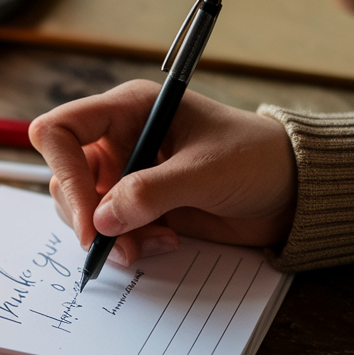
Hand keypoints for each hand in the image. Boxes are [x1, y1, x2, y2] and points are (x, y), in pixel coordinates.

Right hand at [29, 80, 297, 265]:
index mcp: (130, 109)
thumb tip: (102, 220)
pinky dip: (129, 243)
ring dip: (110, 234)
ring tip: (150, 245)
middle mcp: (120, 138)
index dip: (65, 172)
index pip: (62, 130)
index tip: (89, 218)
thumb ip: (152, 193)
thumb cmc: (256, 160)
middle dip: (86, 215)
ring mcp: (128, 173)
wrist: (291, 191)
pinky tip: (166, 243)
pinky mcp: (140, 205)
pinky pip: (111, 228)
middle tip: (118, 245)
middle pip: (64, 175)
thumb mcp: (206, 172)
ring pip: (83, 207)